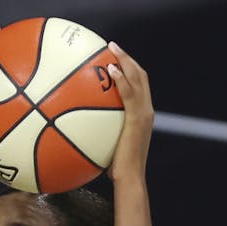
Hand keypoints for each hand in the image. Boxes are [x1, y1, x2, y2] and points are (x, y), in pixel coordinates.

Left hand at [105, 41, 152, 182]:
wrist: (129, 178)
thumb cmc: (117, 169)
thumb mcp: (108, 147)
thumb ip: (100, 135)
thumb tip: (80, 133)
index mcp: (142, 115)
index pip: (139, 85)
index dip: (129, 69)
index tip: (115, 58)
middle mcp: (147, 110)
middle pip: (141, 75)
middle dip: (127, 58)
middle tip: (112, 46)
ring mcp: (144, 113)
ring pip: (138, 78)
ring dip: (125, 60)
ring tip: (111, 49)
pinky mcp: (137, 119)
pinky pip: (129, 93)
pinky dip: (121, 79)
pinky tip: (110, 69)